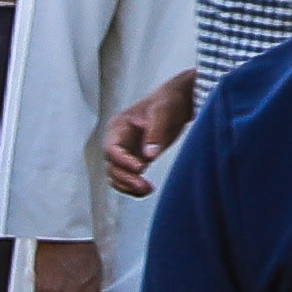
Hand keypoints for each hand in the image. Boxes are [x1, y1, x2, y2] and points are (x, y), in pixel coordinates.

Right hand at [98, 77, 191, 198]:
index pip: (111, 149)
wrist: (179, 101)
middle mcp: (118, 141)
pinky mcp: (136, 160)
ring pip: (117, 176)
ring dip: (128, 186)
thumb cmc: (168, 101)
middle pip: (112, 166)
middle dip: (126, 178)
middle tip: (144, 186)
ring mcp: (126, 152)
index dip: (122, 161)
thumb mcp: (162, 112)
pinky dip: (133, 188)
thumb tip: (149, 156)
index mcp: (118, 127)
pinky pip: (127, 179)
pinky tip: (147, 190)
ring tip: (147, 189)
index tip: (141, 168)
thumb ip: (155, 133)